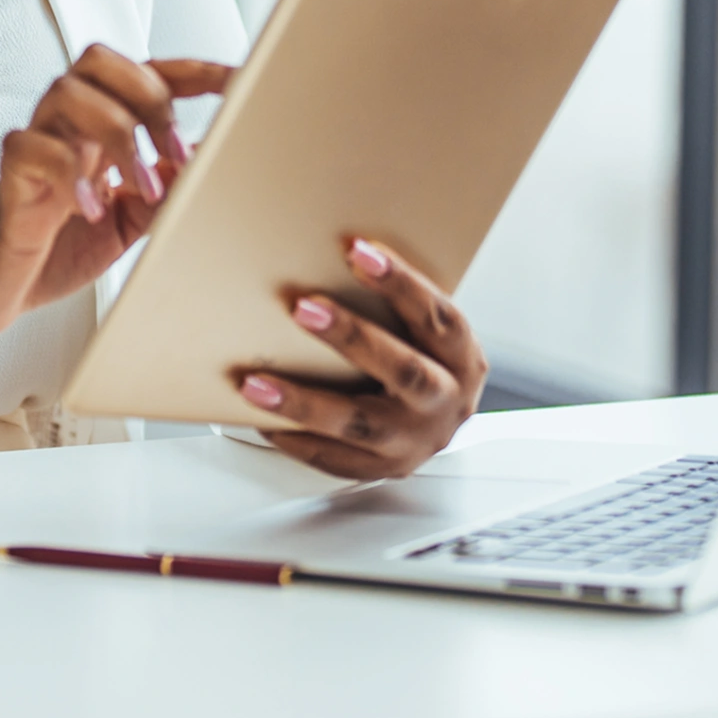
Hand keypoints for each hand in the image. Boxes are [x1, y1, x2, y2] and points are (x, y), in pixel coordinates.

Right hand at [0, 47, 233, 399]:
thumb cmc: (55, 248)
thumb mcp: (130, 223)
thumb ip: (164, 193)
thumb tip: (204, 164)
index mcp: (100, 128)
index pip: (147, 76)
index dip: (195, 72)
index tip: (240, 80)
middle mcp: (66, 126)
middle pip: (98, 59)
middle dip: (147, 92)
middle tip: (172, 147)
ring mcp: (34, 148)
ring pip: (65, 90)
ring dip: (115, 133)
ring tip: (138, 184)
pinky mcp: (7, 181)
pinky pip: (27, 147)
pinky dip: (67, 173)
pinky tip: (87, 209)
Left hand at [237, 238, 486, 479]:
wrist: (440, 421)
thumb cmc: (422, 356)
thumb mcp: (426, 329)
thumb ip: (397, 301)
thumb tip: (335, 249)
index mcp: (462, 357)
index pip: (438, 316)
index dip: (401, 283)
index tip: (358, 250)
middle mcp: (446, 402)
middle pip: (403, 370)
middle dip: (351, 337)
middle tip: (303, 308)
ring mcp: (415, 441)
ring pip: (358, 423)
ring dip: (303, 401)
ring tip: (256, 383)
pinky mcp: (383, 469)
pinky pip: (334, 458)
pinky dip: (296, 438)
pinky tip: (263, 419)